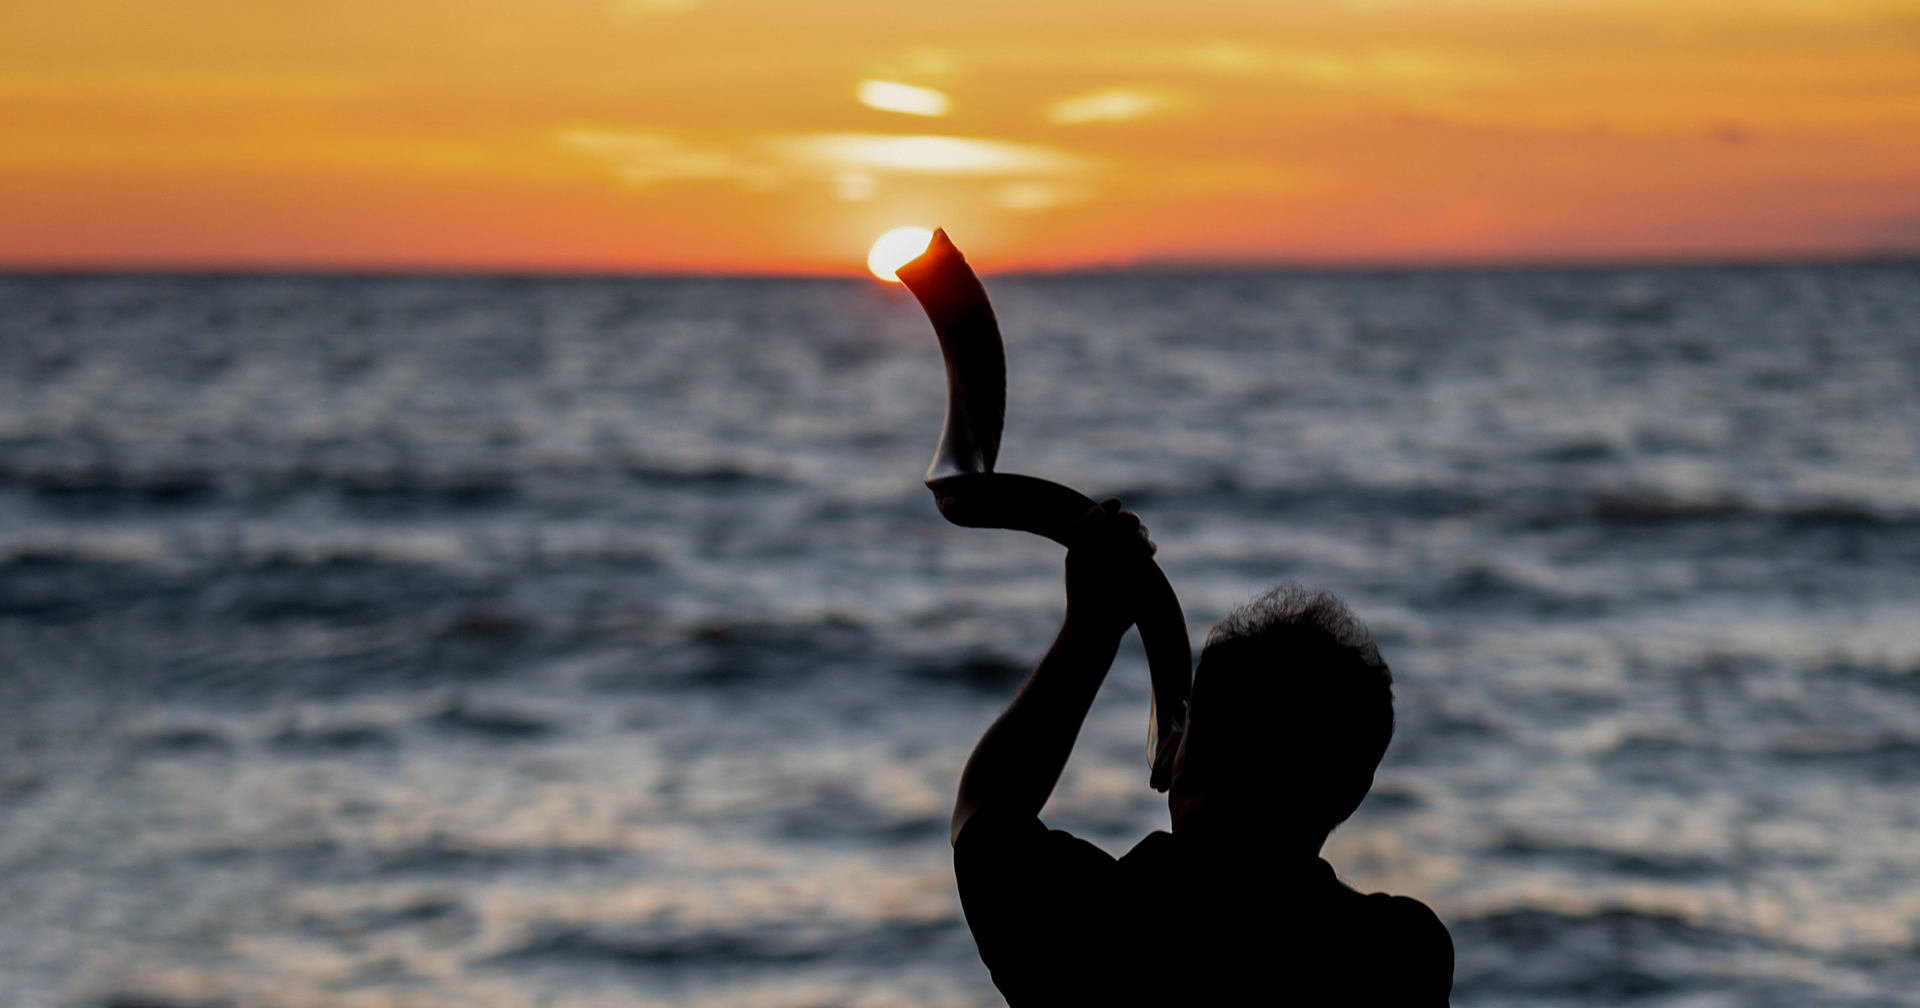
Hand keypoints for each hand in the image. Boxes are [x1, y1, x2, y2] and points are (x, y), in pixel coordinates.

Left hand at [1063, 498, 1156, 631]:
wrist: (1098, 621)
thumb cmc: (1081, 590)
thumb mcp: (1077, 555)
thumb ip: (1084, 527)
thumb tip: (1102, 510)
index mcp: (1089, 539)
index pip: (1102, 513)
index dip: (1110, 506)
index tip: (1116, 504)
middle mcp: (1107, 544)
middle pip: (1124, 520)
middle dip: (1130, 520)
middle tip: (1131, 523)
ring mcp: (1124, 556)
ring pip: (1139, 534)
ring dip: (1141, 533)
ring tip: (1139, 542)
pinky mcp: (1140, 569)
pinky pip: (1148, 550)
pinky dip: (1148, 548)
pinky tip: (1146, 552)